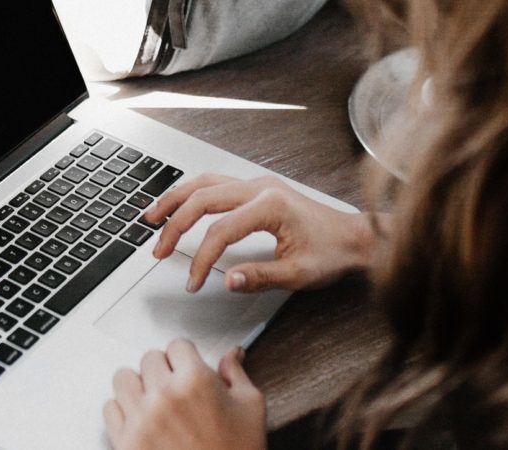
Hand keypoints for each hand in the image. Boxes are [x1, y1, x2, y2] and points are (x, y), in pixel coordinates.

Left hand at [104, 340, 266, 449]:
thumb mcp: (250, 407)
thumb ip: (236, 374)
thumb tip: (232, 353)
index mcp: (196, 381)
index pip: (177, 345)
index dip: (186, 356)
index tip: (187, 367)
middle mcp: (164, 395)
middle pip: (149, 358)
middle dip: (163, 369)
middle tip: (175, 387)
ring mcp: (141, 418)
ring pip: (123, 378)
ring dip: (138, 385)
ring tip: (153, 399)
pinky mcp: (126, 441)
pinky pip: (110, 408)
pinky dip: (123, 411)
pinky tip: (141, 419)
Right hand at [144, 174, 377, 292]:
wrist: (356, 237)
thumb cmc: (333, 253)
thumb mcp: (299, 274)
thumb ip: (261, 277)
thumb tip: (227, 280)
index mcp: (270, 206)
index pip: (220, 231)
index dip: (201, 259)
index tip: (193, 282)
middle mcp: (261, 188)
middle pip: (202, 198)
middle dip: (175, 225)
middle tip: (158, 250)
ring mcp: (258, 184)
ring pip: (204, 183)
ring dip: (175, 200)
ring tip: (152, 218)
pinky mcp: (258, 188)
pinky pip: (215, 183)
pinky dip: (192, 194)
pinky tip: (179, 205)